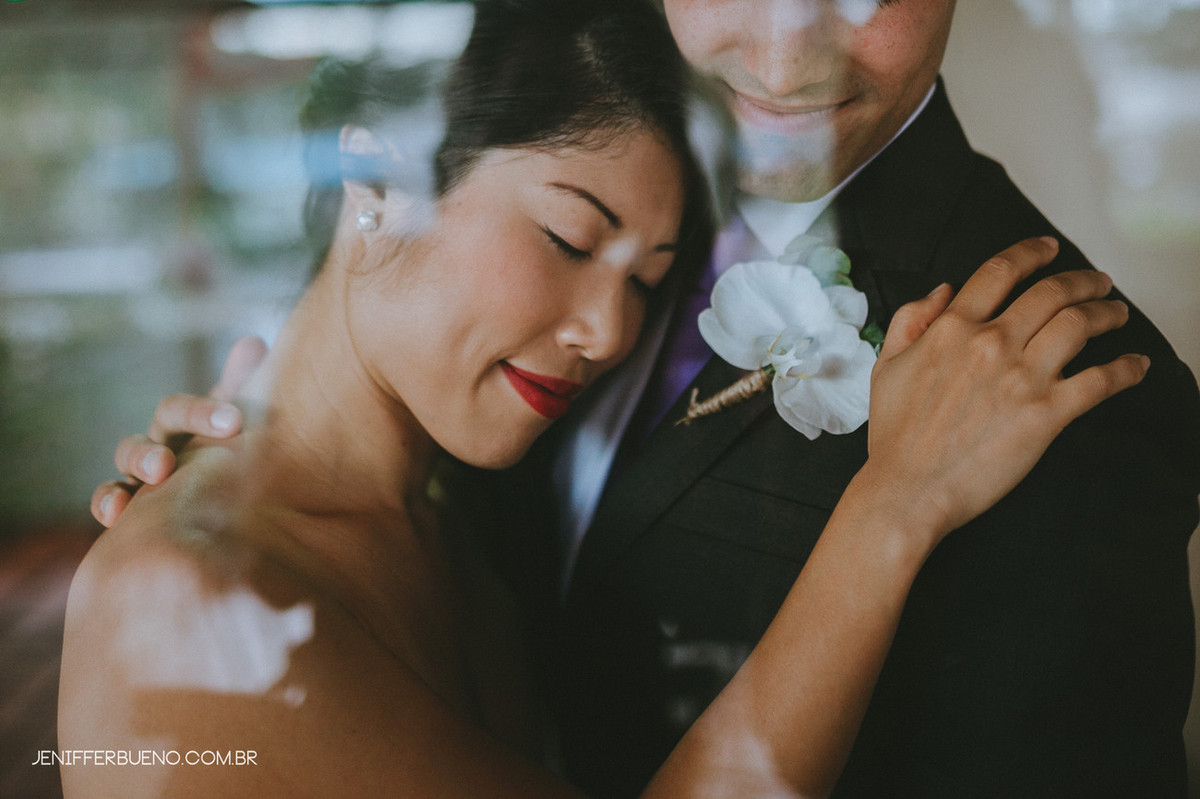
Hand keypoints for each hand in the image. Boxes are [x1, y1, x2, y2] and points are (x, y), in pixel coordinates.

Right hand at [90, 336, 267, 526]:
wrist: (238, 501)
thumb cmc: (237, 454)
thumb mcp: (243, 423)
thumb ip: (245, 388)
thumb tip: (253, 342)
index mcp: (182, 424)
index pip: (179, 411)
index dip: (202, 414)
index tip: (234, 422)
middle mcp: (157, 445)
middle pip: (141, 442)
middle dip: (151, 452)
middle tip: (165, 466)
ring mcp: (140, 476)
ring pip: (126, 467)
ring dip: (132, 473)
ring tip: (147, 486)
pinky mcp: (132, 507)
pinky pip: (109, 502)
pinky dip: (106, 504)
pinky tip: (114, 515)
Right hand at [859, 237, 1146, 543]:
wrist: (909, 487)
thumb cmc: (895, 434)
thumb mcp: (886, 365)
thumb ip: (911, 319)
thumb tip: (944, 290)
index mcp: (953, 328)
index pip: (1000, 271)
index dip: (1031, 252)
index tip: (1048, 249)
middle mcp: (992, 343)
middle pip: (1052, 292)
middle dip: (1082, 280)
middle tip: (1097, 282)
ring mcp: (1023, 377)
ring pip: (1081, 324)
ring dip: (1107, 313)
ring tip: (1117, 313)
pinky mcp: (1047, 413)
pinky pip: (1101, 380)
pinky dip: (1126, 368)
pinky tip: (1136, 365)